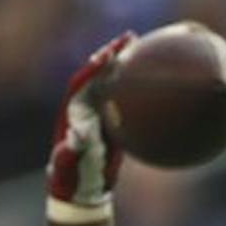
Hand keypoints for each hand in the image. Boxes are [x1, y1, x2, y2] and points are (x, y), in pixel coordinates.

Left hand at [47, 32, 136, 215]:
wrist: (79, 187)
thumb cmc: (72, 178)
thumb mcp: (70, 165)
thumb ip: (73, 150)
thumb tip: (78, 136)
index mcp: (73, 112)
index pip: (83, 82)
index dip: (93, 68)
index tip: (106, 56)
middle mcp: (84, 106)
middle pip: (98, 73)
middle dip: (112, 54)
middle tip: (130, 38)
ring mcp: (99, 111)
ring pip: (113, 82)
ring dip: (126, 64)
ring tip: (142, 46)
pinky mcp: (112, 120)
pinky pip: (125, 98)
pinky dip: (137, 86)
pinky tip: (156, 80)